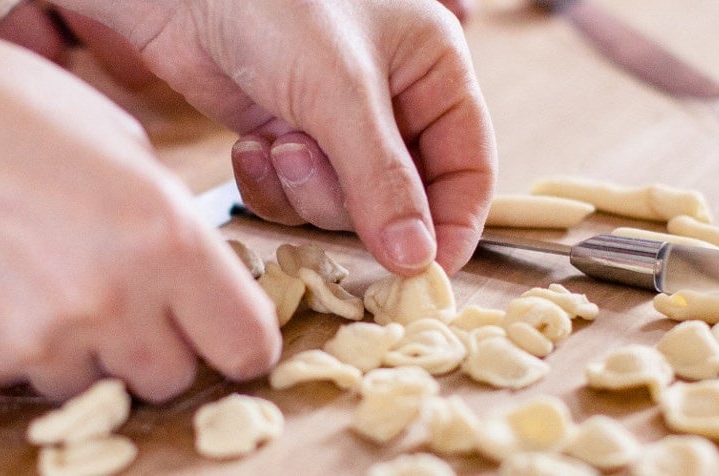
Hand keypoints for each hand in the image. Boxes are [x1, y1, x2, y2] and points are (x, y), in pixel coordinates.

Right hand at [0, 56, 280, 401]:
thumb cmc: (5, 112)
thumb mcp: (124, 146)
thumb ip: (169, 221)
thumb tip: (193, 274)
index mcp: (166, 240)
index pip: (245, 346)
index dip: (237, 340)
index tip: (221, 331)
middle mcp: (111, 301)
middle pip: (171, 379)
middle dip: (157, 345)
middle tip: (123, 297)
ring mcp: (39, 339)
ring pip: (94, 383)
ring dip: (84, 347)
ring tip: (42, 275)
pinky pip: (20, 374)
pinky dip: (16, 341)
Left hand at [58, 0, 497, 276]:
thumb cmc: (277, 4)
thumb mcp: (341, 92)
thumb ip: (383, 180)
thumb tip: (418, 261)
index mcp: (435, 71)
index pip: (468, 168)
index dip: (451, 224)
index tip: (425, 272)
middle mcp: (394, 100)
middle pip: (401, 200)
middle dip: (349, 196)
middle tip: (304, 159)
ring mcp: (337, 122)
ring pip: (344, 205)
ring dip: (305, 188)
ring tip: (275, 140)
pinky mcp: (286, 135)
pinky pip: (294, 196)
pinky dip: (269, 182)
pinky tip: (249, 144)